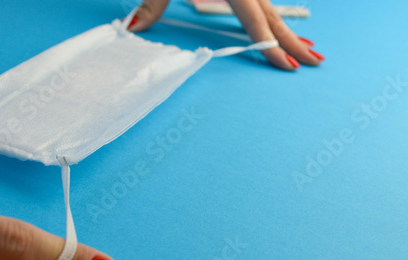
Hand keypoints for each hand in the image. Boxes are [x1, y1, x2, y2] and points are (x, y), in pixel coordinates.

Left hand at [129, 0, 324, 70]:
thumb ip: (152, 2)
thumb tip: (132, 28)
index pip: (256, 22)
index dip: (271, 47)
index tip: (287, 66)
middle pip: (275, 15)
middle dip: (295, 40)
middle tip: (315, 61)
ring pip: (273, 5)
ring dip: (289, 27)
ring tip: (307, 46)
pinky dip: (273, 13)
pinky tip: (278, 21)